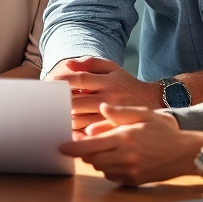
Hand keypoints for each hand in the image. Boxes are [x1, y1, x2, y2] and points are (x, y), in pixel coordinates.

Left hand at [48, 57, 162, 130]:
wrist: (156, 103)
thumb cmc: (128, 85)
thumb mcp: (114, 69)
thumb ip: (91, 63)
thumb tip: (68, 64)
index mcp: (108, 82)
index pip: (80, 80)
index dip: (62, 82)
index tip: (48, 85)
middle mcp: (110, 99)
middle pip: (76, 103)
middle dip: (59, 105)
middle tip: (46, 107)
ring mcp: (113, 117)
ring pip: (81, 123)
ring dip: (66, 121)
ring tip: (56, 120)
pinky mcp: (117, 133)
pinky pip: (92, 138)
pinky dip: (79, 137)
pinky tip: (73, 134)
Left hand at [58, 104, 202, 185]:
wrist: (185, 153)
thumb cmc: (163, 131)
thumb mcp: (143, 114)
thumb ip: (120, 112)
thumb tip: (102, 108)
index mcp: (124, 138)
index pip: (90, 146)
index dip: (73, 147)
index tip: (61, 146)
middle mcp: (125, 157)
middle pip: (91, 159)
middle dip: (84, 153)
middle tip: (85, 144)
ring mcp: (130, 171)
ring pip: (100, 168)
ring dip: (97, 160)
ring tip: (106, 149)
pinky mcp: (134, 181)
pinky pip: (112, 176)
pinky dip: (109, 168)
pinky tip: (118, 158)